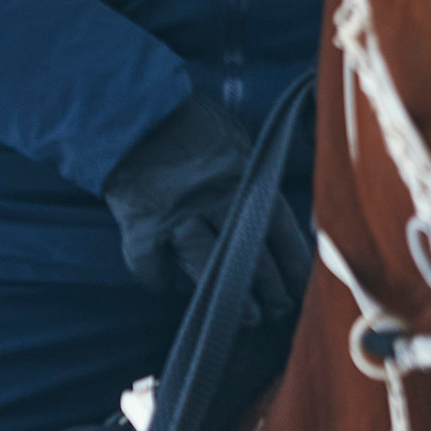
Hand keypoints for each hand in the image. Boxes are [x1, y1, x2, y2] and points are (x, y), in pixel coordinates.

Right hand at [102, 93, 308, 322]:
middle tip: (277, 309)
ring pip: (208, 270)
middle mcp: (214, 198)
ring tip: (247, 319)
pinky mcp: (140, 225)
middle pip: (251, 259)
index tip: (299, 287)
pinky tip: (168, 285)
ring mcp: (176, 214)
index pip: (281, 233)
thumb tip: (284, 219)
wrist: (131, 111)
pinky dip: (160, 280)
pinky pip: (152, 267)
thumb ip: (256, 178)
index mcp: (244, 177)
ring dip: (229, 302)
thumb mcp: (236, 141)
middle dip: (270, 292)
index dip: (294, 267)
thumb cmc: (190, 126)